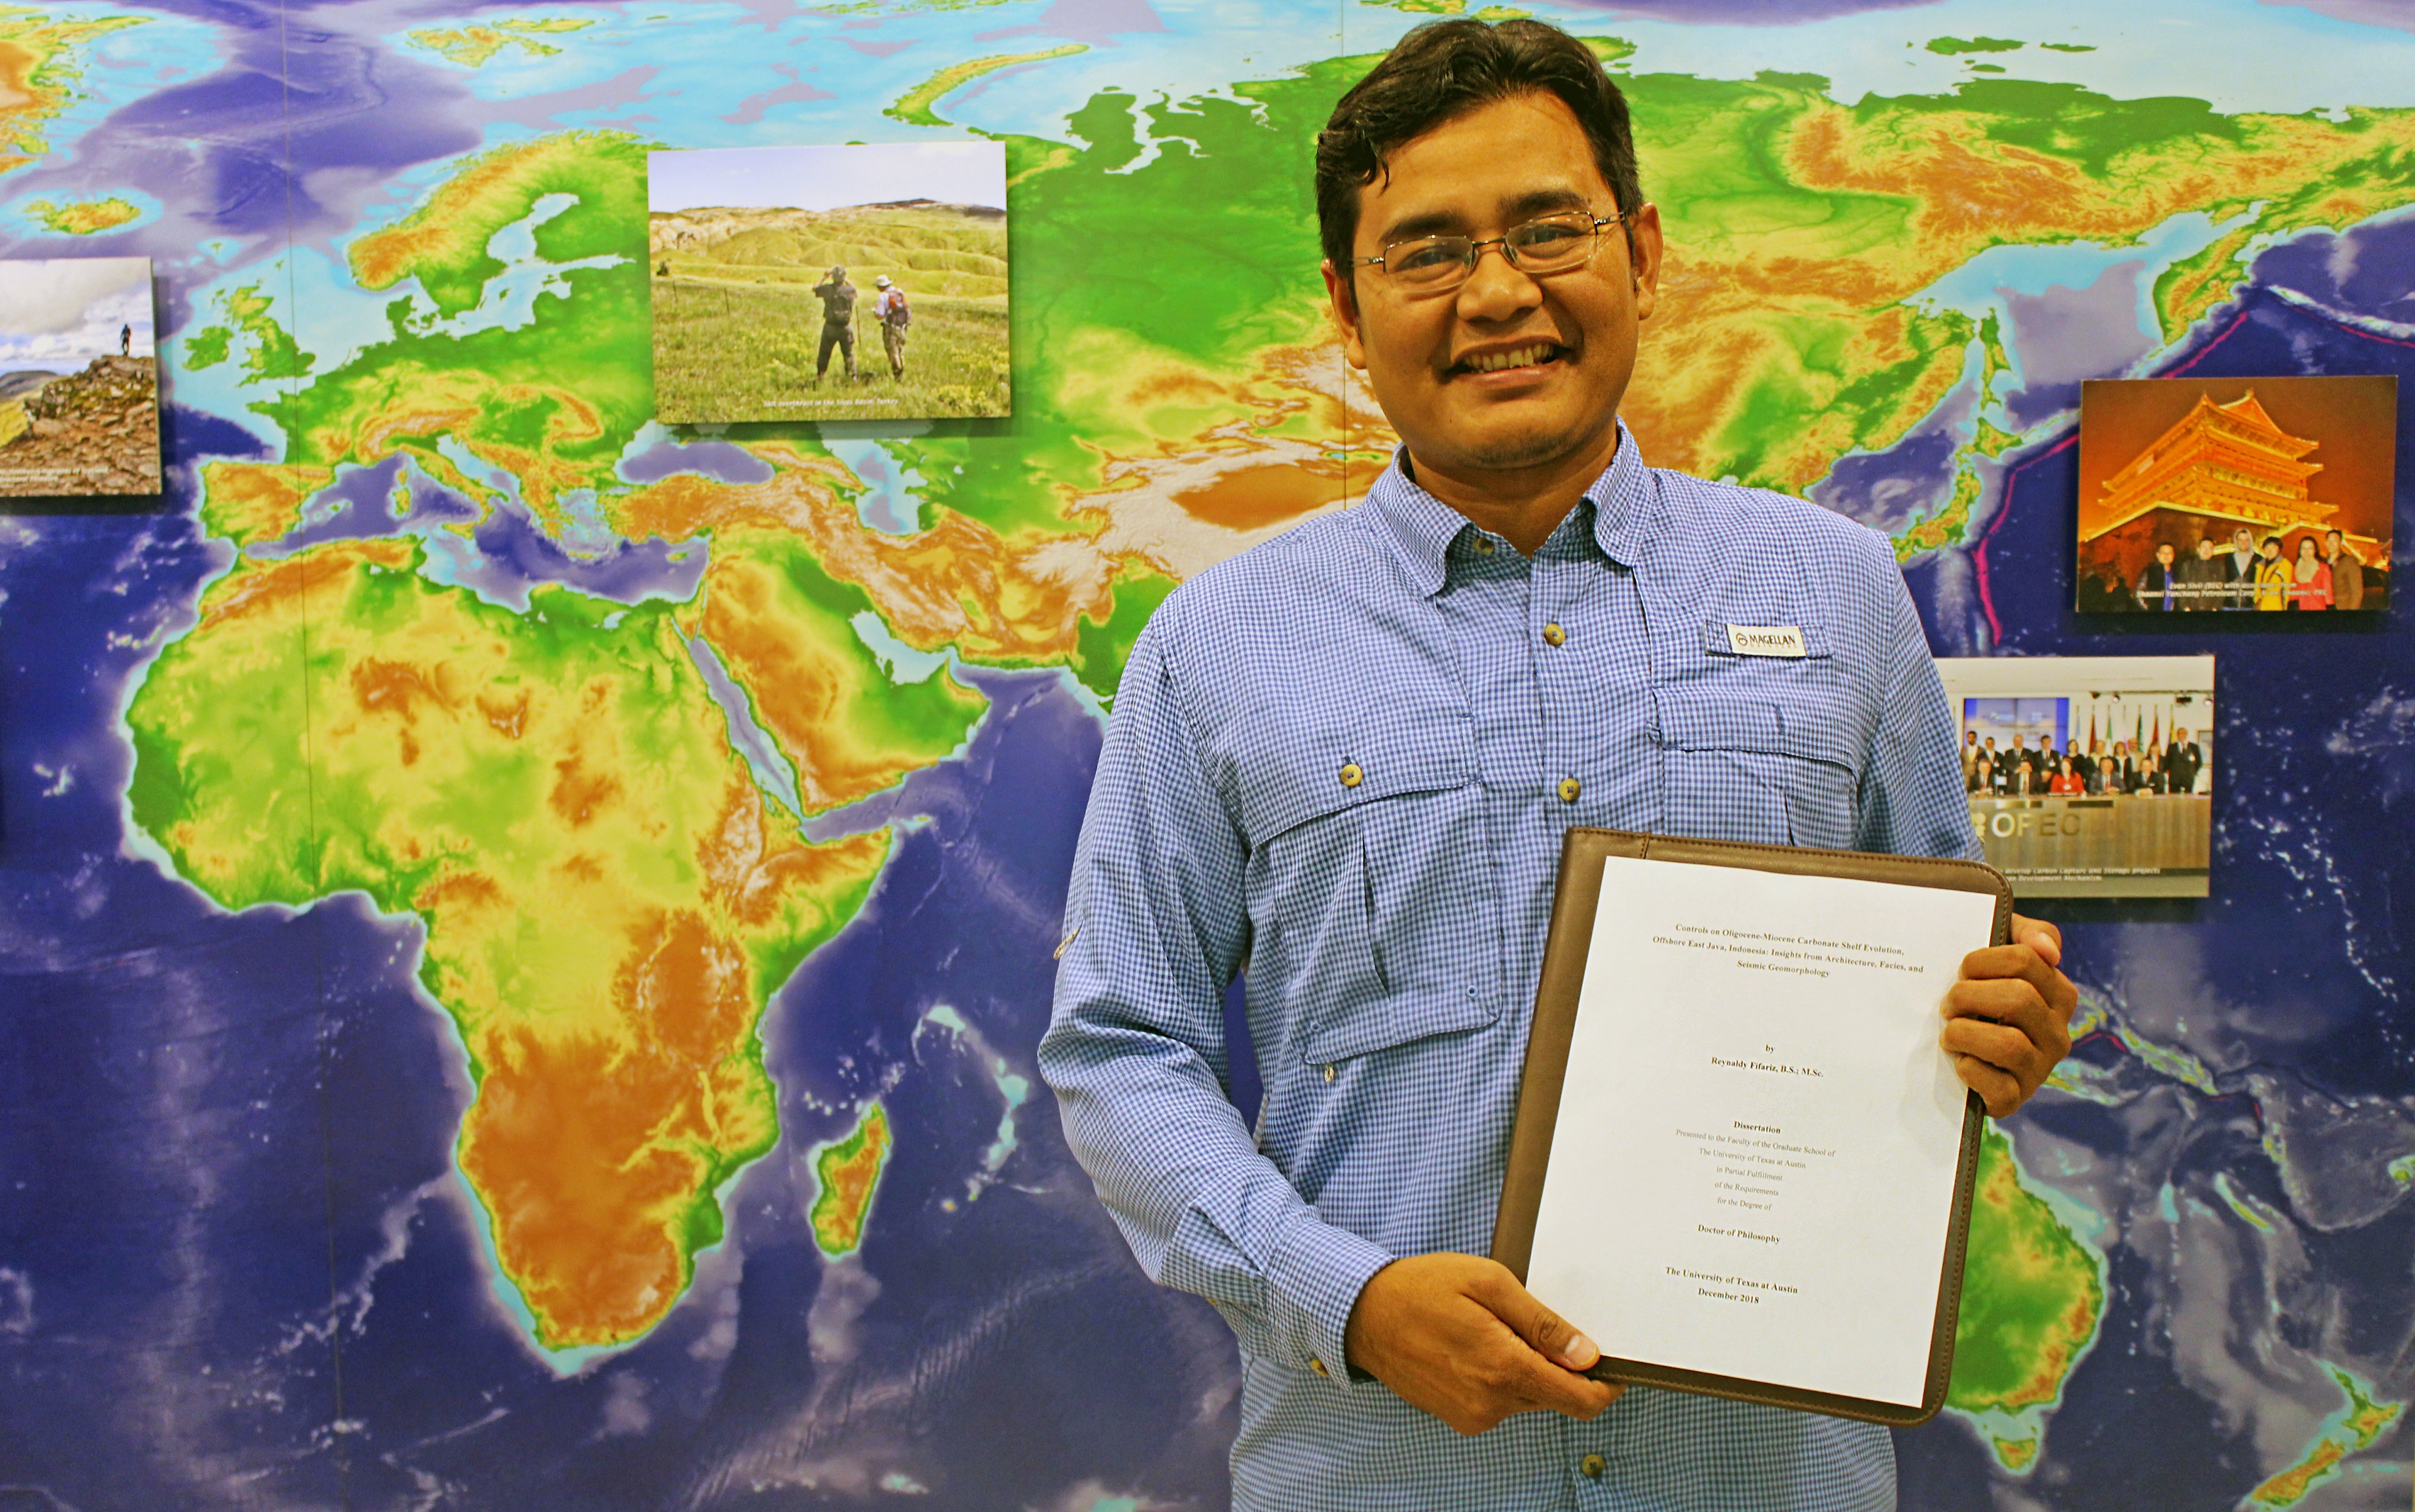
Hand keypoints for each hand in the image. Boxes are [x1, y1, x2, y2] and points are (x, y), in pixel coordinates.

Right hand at [1341, 1252, 1622, 1434]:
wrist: (1363, 1315)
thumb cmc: (1421, 1288)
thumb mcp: (1488, 1283)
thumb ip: (1542, 1323)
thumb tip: (1587, 1355)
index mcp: (1503, 1366)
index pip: (1581, 1399)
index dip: (1607, 1386)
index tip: (1613, 1366)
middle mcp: (1491, 1401)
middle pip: (1558, 1398)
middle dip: (1562, 1369)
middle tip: (1539, 1326)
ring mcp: (1474, 1415)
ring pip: (1530, 1399)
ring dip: (1529, 1371)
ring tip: (1497, 1330)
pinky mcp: (1460, 1418)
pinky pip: (1502, 1403)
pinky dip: (1504, 1379)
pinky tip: (1479, 1347)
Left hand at [1943, 912, 2076, 1115]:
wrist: (1958, 1048)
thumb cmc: (1981, 993)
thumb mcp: (2001, 953)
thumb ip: (2027, 933)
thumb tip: (2047, 949)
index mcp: (2059, 994)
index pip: (2026, 960)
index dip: (1981, 960)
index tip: (1962, 970)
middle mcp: (2057, 1033)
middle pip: (2017, 999)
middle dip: (1969, 995)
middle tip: (1947, 1003)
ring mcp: (2039, 1069)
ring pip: (2009, 1045)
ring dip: (1965, 1033)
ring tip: (1949, 1032)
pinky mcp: (2015, 1098)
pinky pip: (1998, 1088)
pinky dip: (1970, 1071)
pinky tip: (1959, 1062)